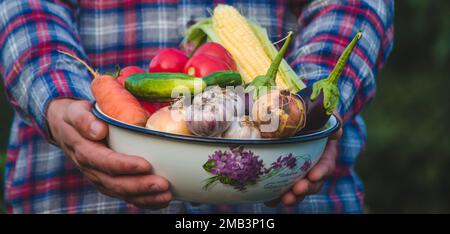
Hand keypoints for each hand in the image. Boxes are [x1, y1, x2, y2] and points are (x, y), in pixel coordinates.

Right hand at [47, 99, 171, 209]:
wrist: (65, 129)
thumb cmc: (76, 116)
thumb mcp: (75, 112)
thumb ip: (84, 120)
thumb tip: (99, 130)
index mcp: (84, 151)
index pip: (105, 162)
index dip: (125, 166)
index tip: (146, 165)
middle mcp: (91, 169)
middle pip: (116, 183)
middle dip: (141, 186)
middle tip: (163, 184)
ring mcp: (100, 179)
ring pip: (122, 193)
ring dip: (145, 197)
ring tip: (166, 195)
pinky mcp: (108, 183)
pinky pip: (125, 196)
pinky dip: (144, 201)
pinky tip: (161, 201)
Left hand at [265, 112, 342, 206]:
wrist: (290, 112)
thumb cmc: (310, 111)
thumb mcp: (323, 112)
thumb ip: (333, 120)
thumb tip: (336, 133)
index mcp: (324, 152)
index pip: (326, 165)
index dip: (321, 172)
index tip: (313, 176)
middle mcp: (312, 165)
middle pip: (312, 182)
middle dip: (305, 188)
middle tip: (296, 191)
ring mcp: (297, 171)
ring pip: (297, 188)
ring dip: (291, 196)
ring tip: (283, 200)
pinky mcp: (281, 173)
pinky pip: (279, 186)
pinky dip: (274, 195)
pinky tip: (267, 200)